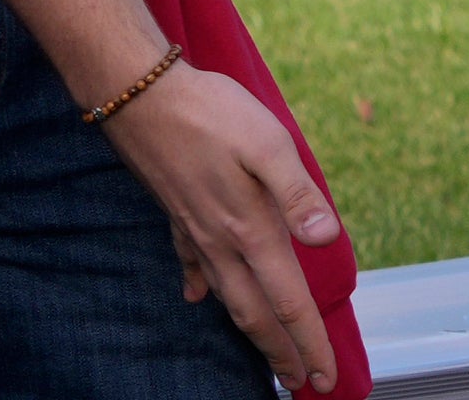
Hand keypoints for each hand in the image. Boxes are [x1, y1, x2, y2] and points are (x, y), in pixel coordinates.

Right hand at [104, 57, 347, 390]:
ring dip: (251, 331)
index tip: (325, 377)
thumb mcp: (270, 143)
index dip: (308, 341)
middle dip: (282, 352)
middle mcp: (221, 242)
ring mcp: (195, 232)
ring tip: (267, 354)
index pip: (287, 301)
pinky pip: (194, 265)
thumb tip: (325, 239)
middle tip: (305, 383)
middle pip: (256, 314)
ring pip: (227, 297)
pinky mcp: (177, 215)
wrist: (142, 98)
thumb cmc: (213, 114)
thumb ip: (299, 194)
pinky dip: (203, 288)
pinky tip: (199, 297)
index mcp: (251, 229)